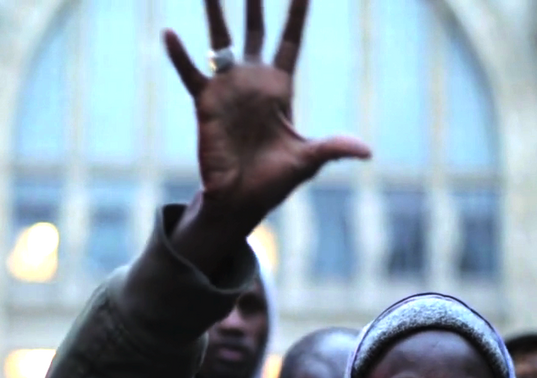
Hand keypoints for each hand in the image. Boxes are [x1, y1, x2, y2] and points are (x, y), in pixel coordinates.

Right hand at [164, 0, 370, 272]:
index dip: (296, 15)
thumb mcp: (307, 160)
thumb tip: (367, 152)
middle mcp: (253, 82)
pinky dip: (180, 55)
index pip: (290, 42)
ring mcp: (228, 89)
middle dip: (254, 3)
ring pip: (221, 41)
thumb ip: (334, 148)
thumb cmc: (274, 181)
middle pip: (256, 31)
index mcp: (280, 89)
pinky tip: (169, 33)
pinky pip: (191, 73)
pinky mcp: (206, 104)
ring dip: (215, 14)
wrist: (241, 200)